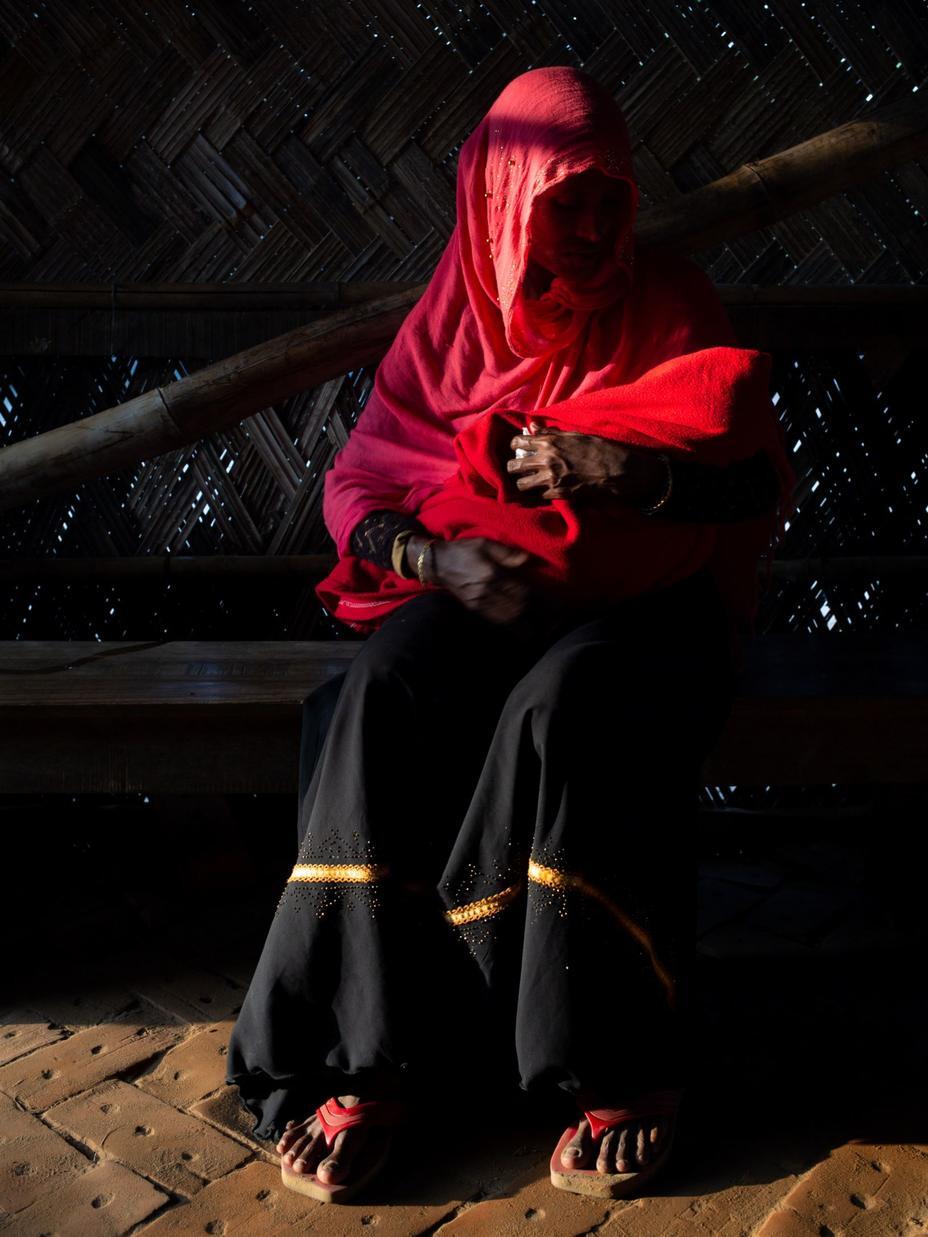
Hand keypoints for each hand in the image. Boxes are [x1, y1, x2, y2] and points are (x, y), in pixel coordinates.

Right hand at [409, 535, 531, 623]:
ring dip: (519, 615)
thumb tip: (527, 559)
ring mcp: (479, 602)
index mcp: (491, 574)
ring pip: (507, 616)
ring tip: (525, 611)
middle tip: (534, 603)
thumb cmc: (463, 550)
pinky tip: (512, 615)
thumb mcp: (484, 544)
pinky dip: (507, 619)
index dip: (530, 593)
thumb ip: (506, 553)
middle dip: (527, 606)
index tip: (536, 591)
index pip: (519, 590)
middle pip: (515, 606)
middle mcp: (486, 591)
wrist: (438, 564)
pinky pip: (495, 618)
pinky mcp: (473, 608)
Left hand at [507, 421, 666, 502]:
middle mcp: (546, 460)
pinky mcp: (558, 493)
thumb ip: (550, 433)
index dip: (515, 445)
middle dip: (513, 467)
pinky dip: (539, 494)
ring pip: (522, 485)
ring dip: (524, 483)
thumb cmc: (598, 449)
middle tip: (517, 469)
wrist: (615, 469)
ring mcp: (551, 479)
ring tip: (529, 482)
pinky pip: (538, 496)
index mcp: (550, 442)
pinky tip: (544, 491)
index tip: (517, 448)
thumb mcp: (574, 435)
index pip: (519, 442)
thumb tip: (533, 427)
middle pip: (515, 466)